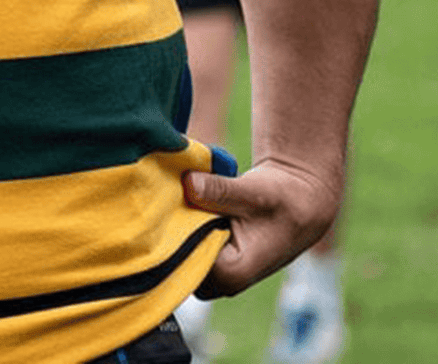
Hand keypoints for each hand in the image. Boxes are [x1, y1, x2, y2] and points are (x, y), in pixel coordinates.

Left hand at [183, 161, 338, 298]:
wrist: (298, 200)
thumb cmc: (283, 200)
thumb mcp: (253, 191)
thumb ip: (220, 190)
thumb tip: (188, 182)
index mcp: (233, 274)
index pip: (185, 261)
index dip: (171, 232)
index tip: (164, 203)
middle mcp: (222, 280)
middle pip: (179, 259)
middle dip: (171, 229)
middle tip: (168, 195)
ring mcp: (216, 271)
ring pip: (181, 251)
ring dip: (177, 225)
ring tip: (177, 196)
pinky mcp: (212, 256)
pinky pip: (186, 243)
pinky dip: (183, 223)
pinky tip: (185, 200)